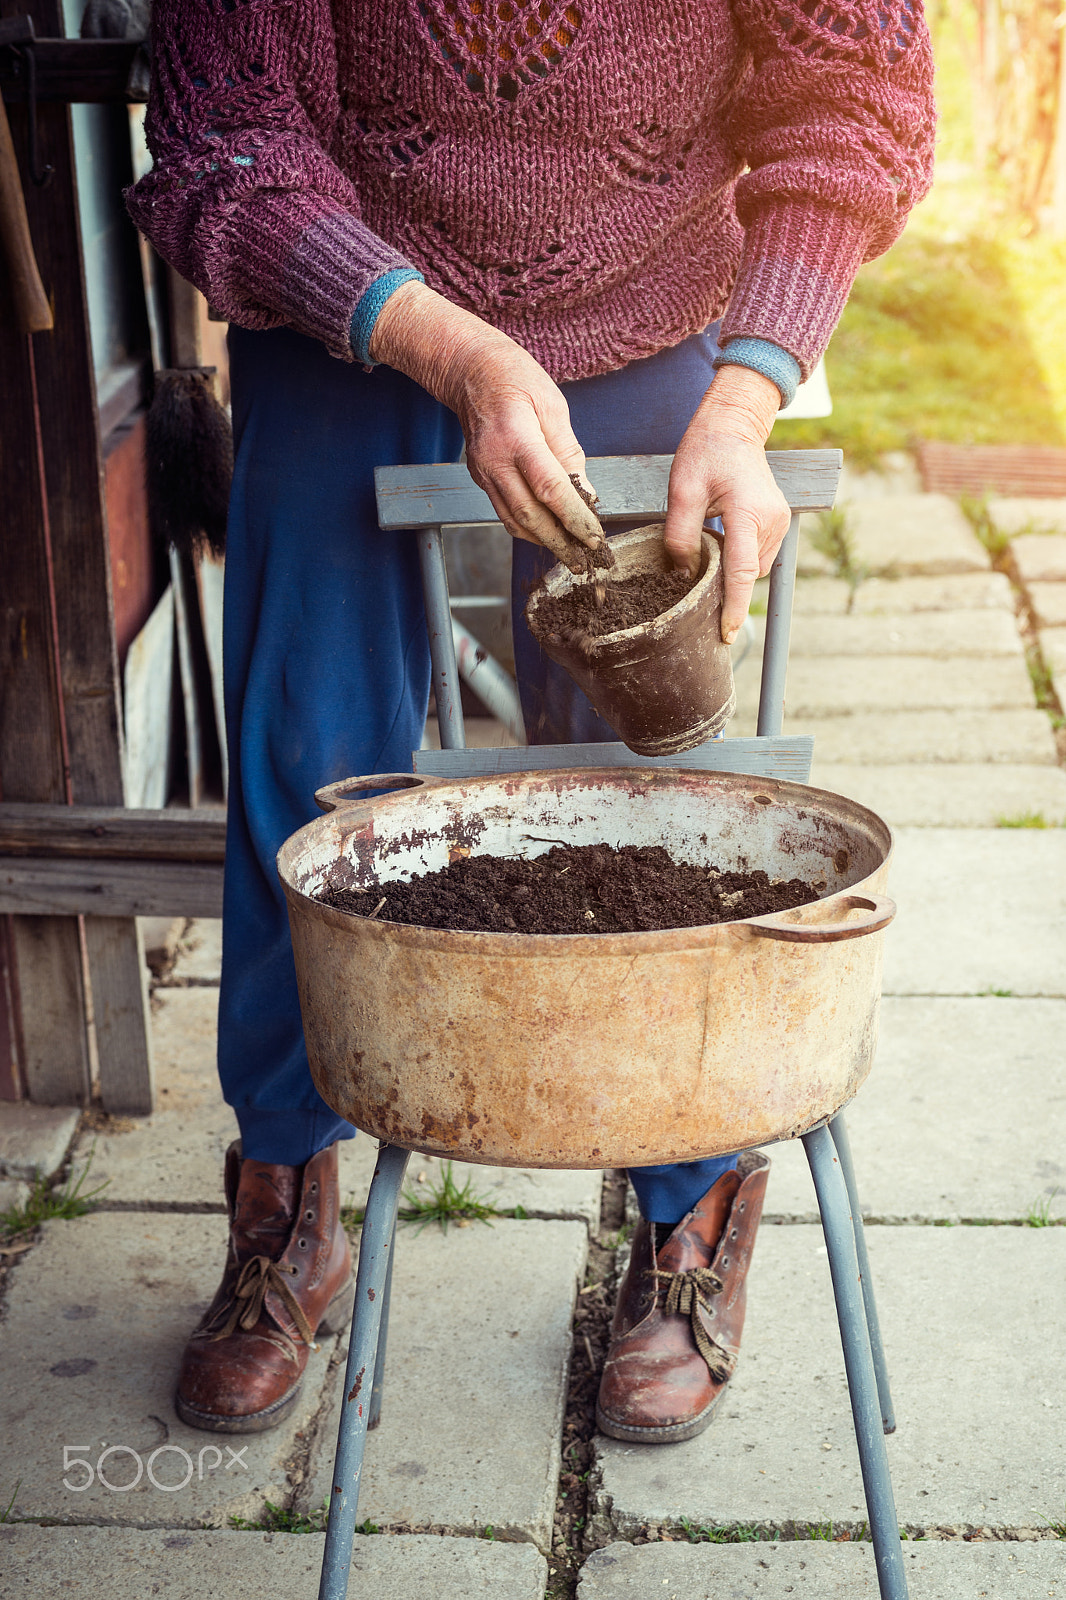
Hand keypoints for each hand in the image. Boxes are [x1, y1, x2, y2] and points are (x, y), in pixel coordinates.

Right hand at [370, 281, 606, 572]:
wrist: (469, 371)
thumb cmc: (514, 378)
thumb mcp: (553, 405)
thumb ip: (569, 452)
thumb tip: (586, 493)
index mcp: (517, 437)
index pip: (550, 490)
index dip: (575, 519)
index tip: (596, 537)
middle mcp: (495, 460)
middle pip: (530, 515)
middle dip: (561, 543)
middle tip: (585, 561)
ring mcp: (483, 472)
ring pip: (514, 521)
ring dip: (544, 543)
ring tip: (571, 556)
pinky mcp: (479, 478)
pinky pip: (505, 512)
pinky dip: (527, 529)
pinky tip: (547, 535)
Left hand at [662, 365, 791, 642]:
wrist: (734, 427)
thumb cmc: (706, 453)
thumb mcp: (682, 490)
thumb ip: (680, 534)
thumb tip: (680, 573)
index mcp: (748, 511)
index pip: (742, 570)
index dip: (733, 606)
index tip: (726, 633)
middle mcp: (772, 519)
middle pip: (747, 573)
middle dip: (725, 586)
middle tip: (695, 583)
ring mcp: (779, 521)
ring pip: (754, 568)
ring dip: (732, 571)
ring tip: (708, 551)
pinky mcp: (779, 521)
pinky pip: (759, 555)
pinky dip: (740, 559)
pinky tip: (723, 541)